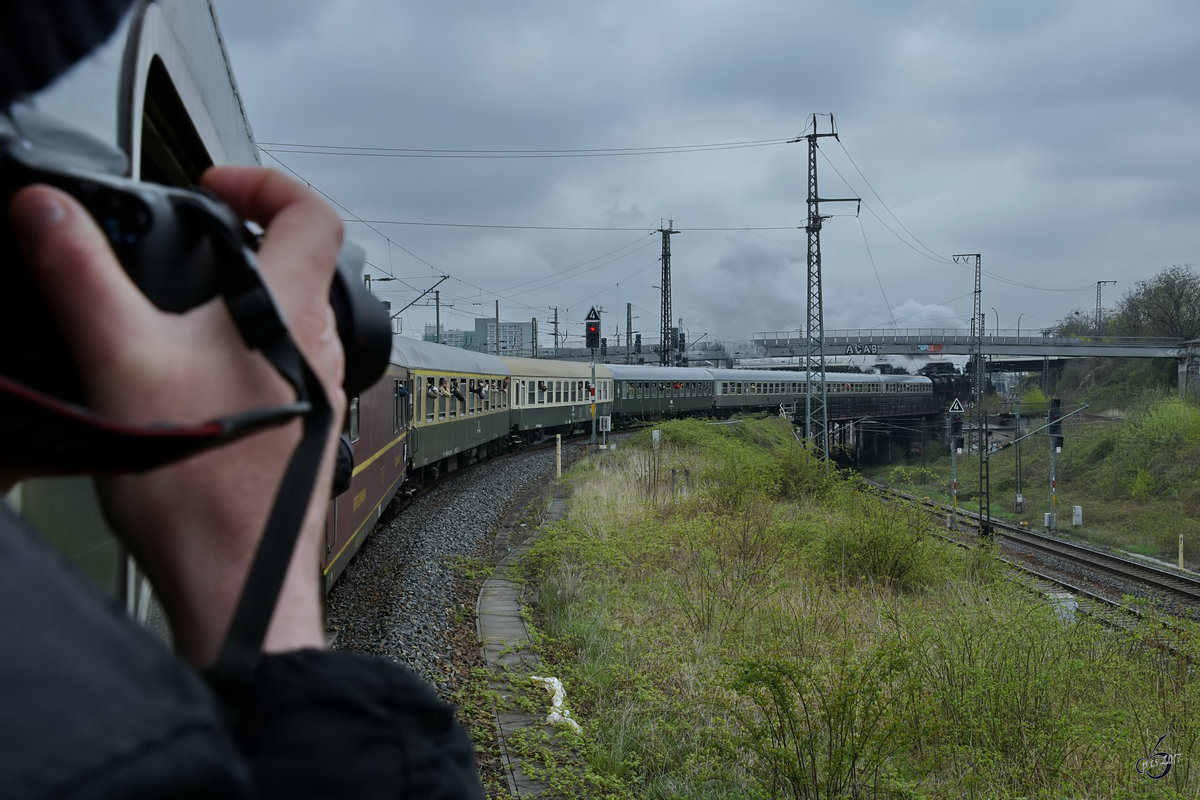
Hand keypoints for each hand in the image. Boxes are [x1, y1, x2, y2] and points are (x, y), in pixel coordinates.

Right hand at [9, 167, 346, 665]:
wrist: (237, 579)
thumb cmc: (201, 490)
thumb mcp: (118, 360)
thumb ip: (80, 276)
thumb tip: (47, 214)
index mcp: (291, 314)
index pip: (313, 214)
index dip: (268, 180)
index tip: (218, 182)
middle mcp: (319, 350)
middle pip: (309, 261)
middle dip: (255, 233)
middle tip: (203, 232)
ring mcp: (318, 391)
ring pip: (296, 315)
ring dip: (250, 292)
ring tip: (190, 299)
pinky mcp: (304, 427)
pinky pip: (286, 362)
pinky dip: (248, 343)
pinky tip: (198, 373)